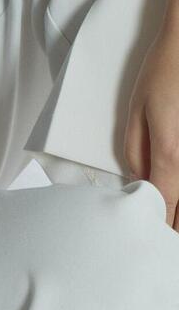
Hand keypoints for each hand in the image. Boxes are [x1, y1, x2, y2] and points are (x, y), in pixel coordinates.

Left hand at [124, 28, 178, 229]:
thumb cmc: (166, 71)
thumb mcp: (137, 110)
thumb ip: (135, 152)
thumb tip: (138, 180)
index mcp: (172, 155)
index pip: (165, 207)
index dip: (156, 224)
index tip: (147, 232)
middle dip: (173, 227)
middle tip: (159, 239)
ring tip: (169, 223)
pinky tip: (177, 189)